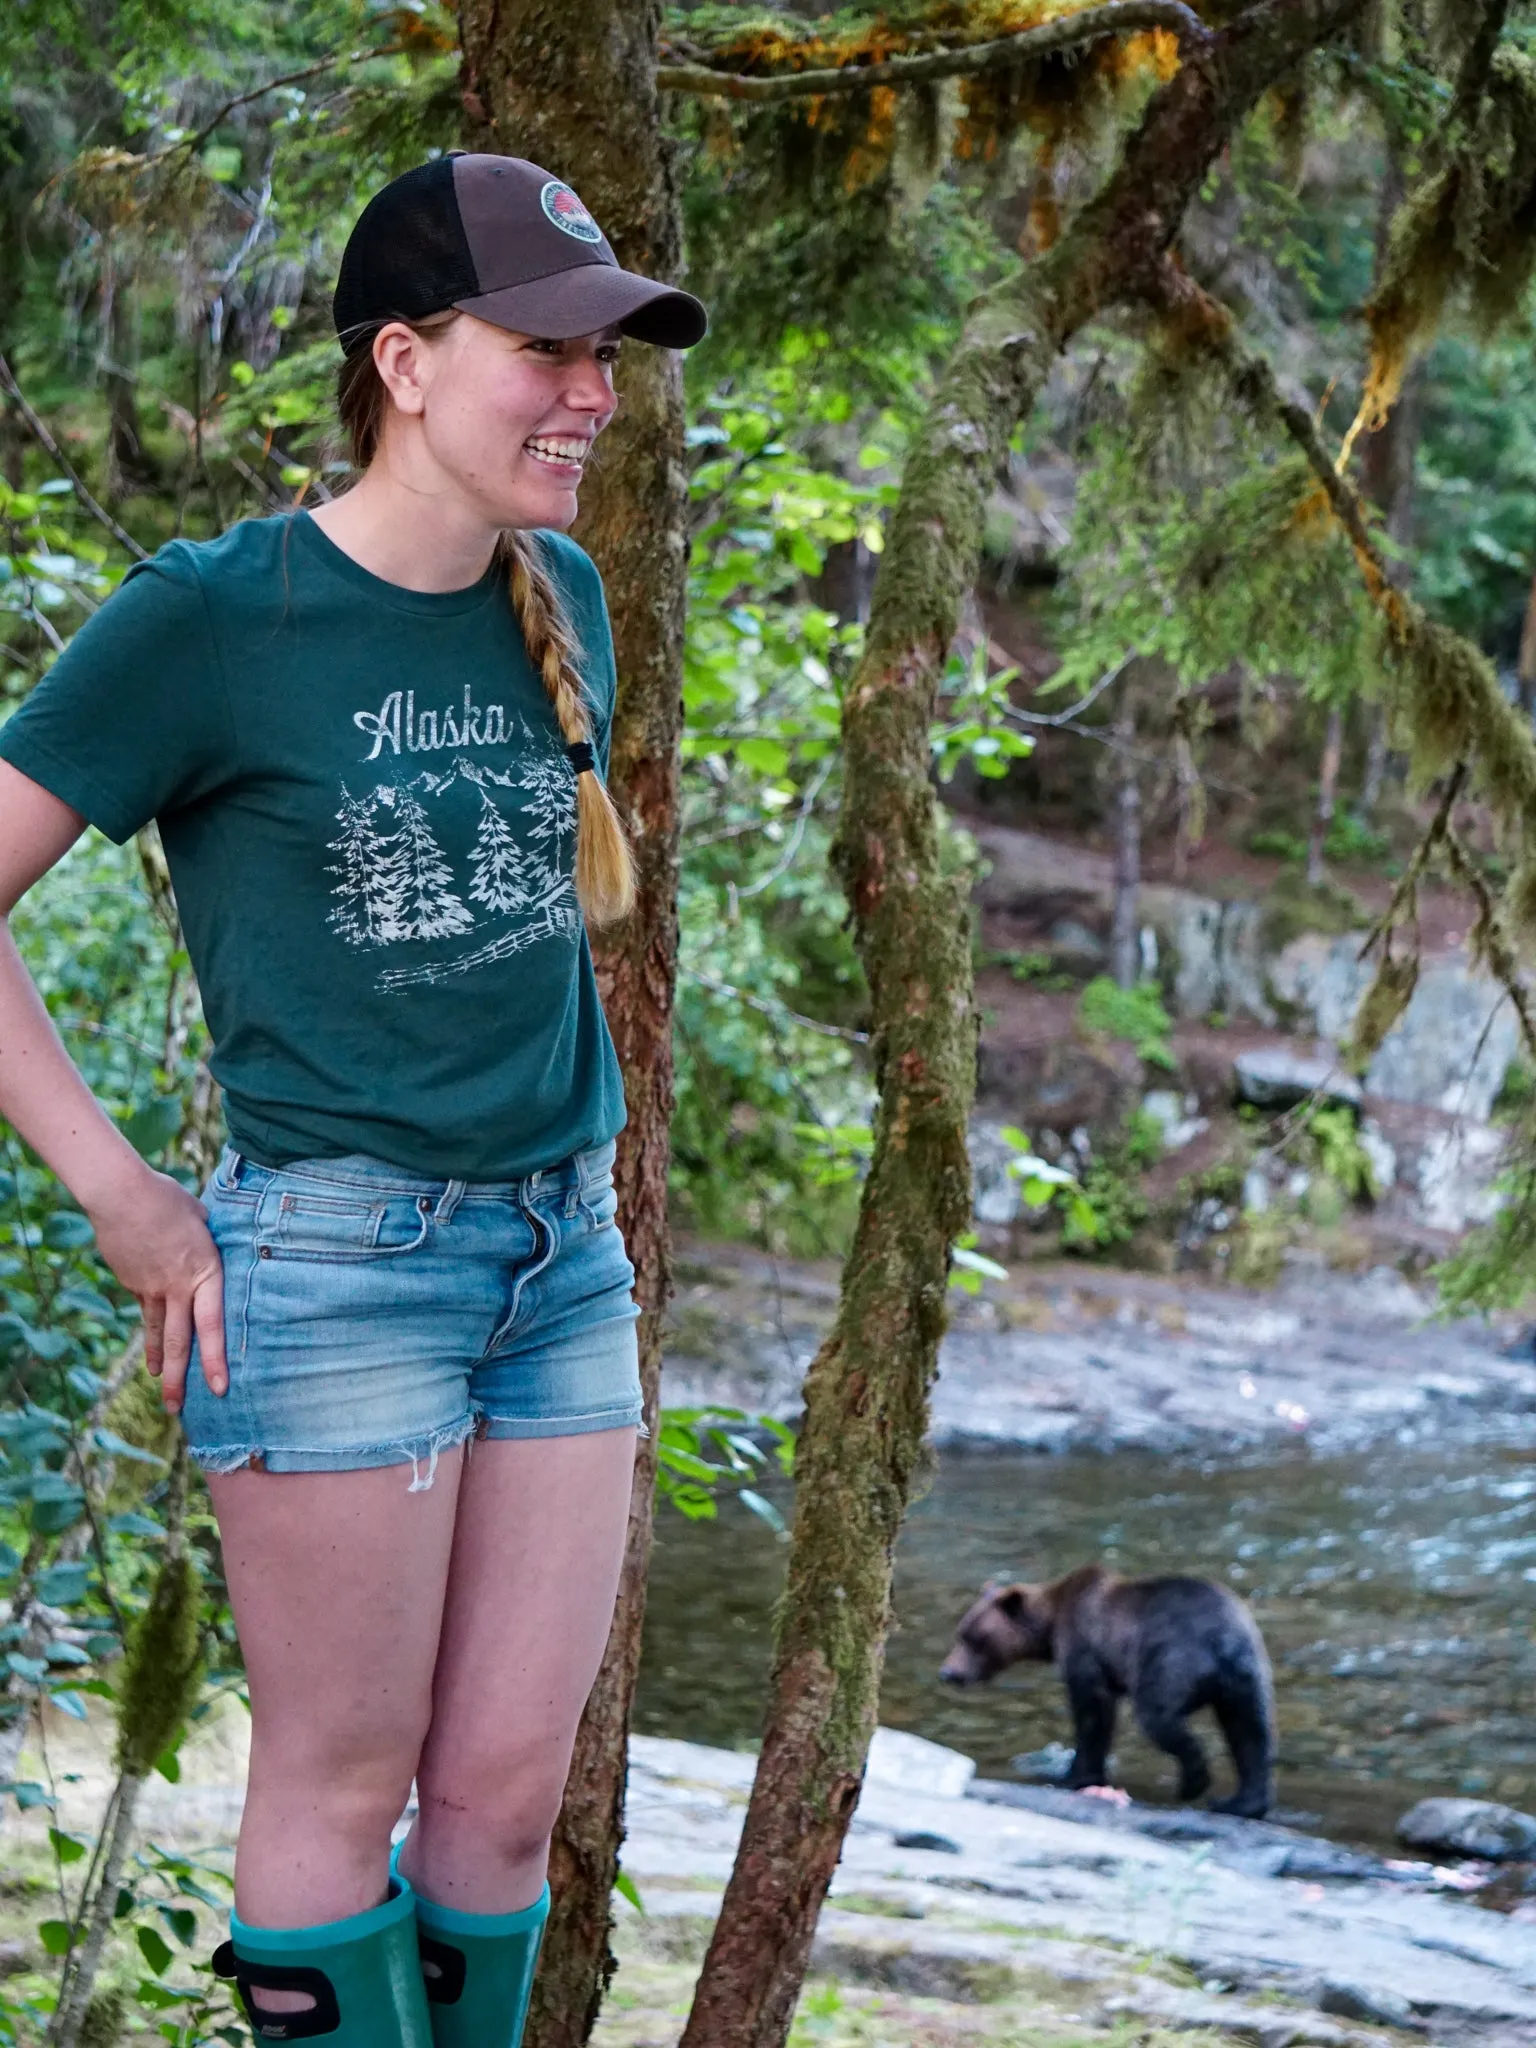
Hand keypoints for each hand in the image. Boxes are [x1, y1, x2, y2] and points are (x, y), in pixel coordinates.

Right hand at [83, 1165, 226, 1413]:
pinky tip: (152, 1320)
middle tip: (177, 1410)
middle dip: (179, 1380)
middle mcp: (177, 1288)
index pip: (212, 1326)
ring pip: (156, 1332)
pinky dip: (148, 1316)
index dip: (215, 1360)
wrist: (120, 1194)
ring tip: (161, 1383)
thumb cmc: (167, 1199)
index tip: (219, 1389)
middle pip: (179, 1341)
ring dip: (159, 1361)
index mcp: (204, 1272)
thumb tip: (205, 1251)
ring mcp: (149, 1288)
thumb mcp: (201, 1220)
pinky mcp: (130, 1282)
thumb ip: (207, 1243)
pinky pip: (144, 1304)